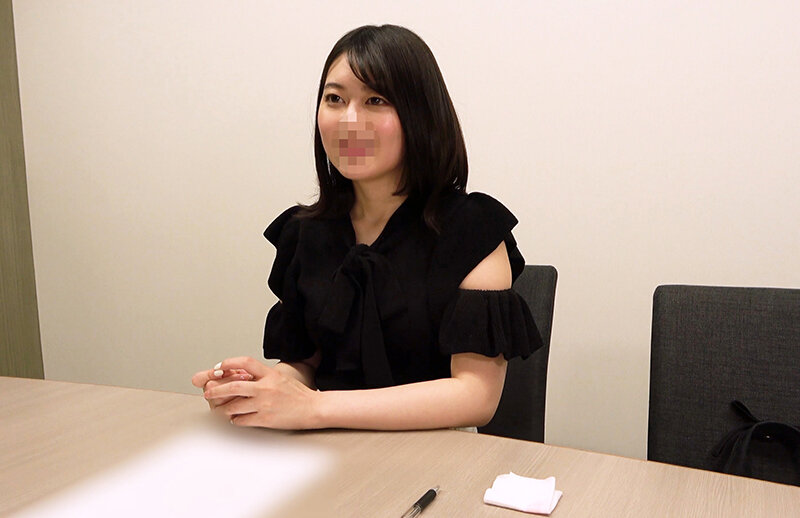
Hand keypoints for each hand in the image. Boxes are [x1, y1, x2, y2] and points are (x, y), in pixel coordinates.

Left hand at [202, 357, 320, 429]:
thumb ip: (263, 376)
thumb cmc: (298, 394)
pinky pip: (242, 420)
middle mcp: (266, 388)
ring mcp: (265, 404)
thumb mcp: (280, 378)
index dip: (229, 363)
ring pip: (234, 406)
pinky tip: (236, 418)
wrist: (313, 409)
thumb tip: (242, 377)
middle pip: (234, 386)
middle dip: (216, 390)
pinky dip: (236, 420)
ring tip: (221, 409)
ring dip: (224, 408)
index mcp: (270, 374)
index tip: (219, 368)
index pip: (245, 362)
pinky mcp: (266, 419)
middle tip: (208, 392)